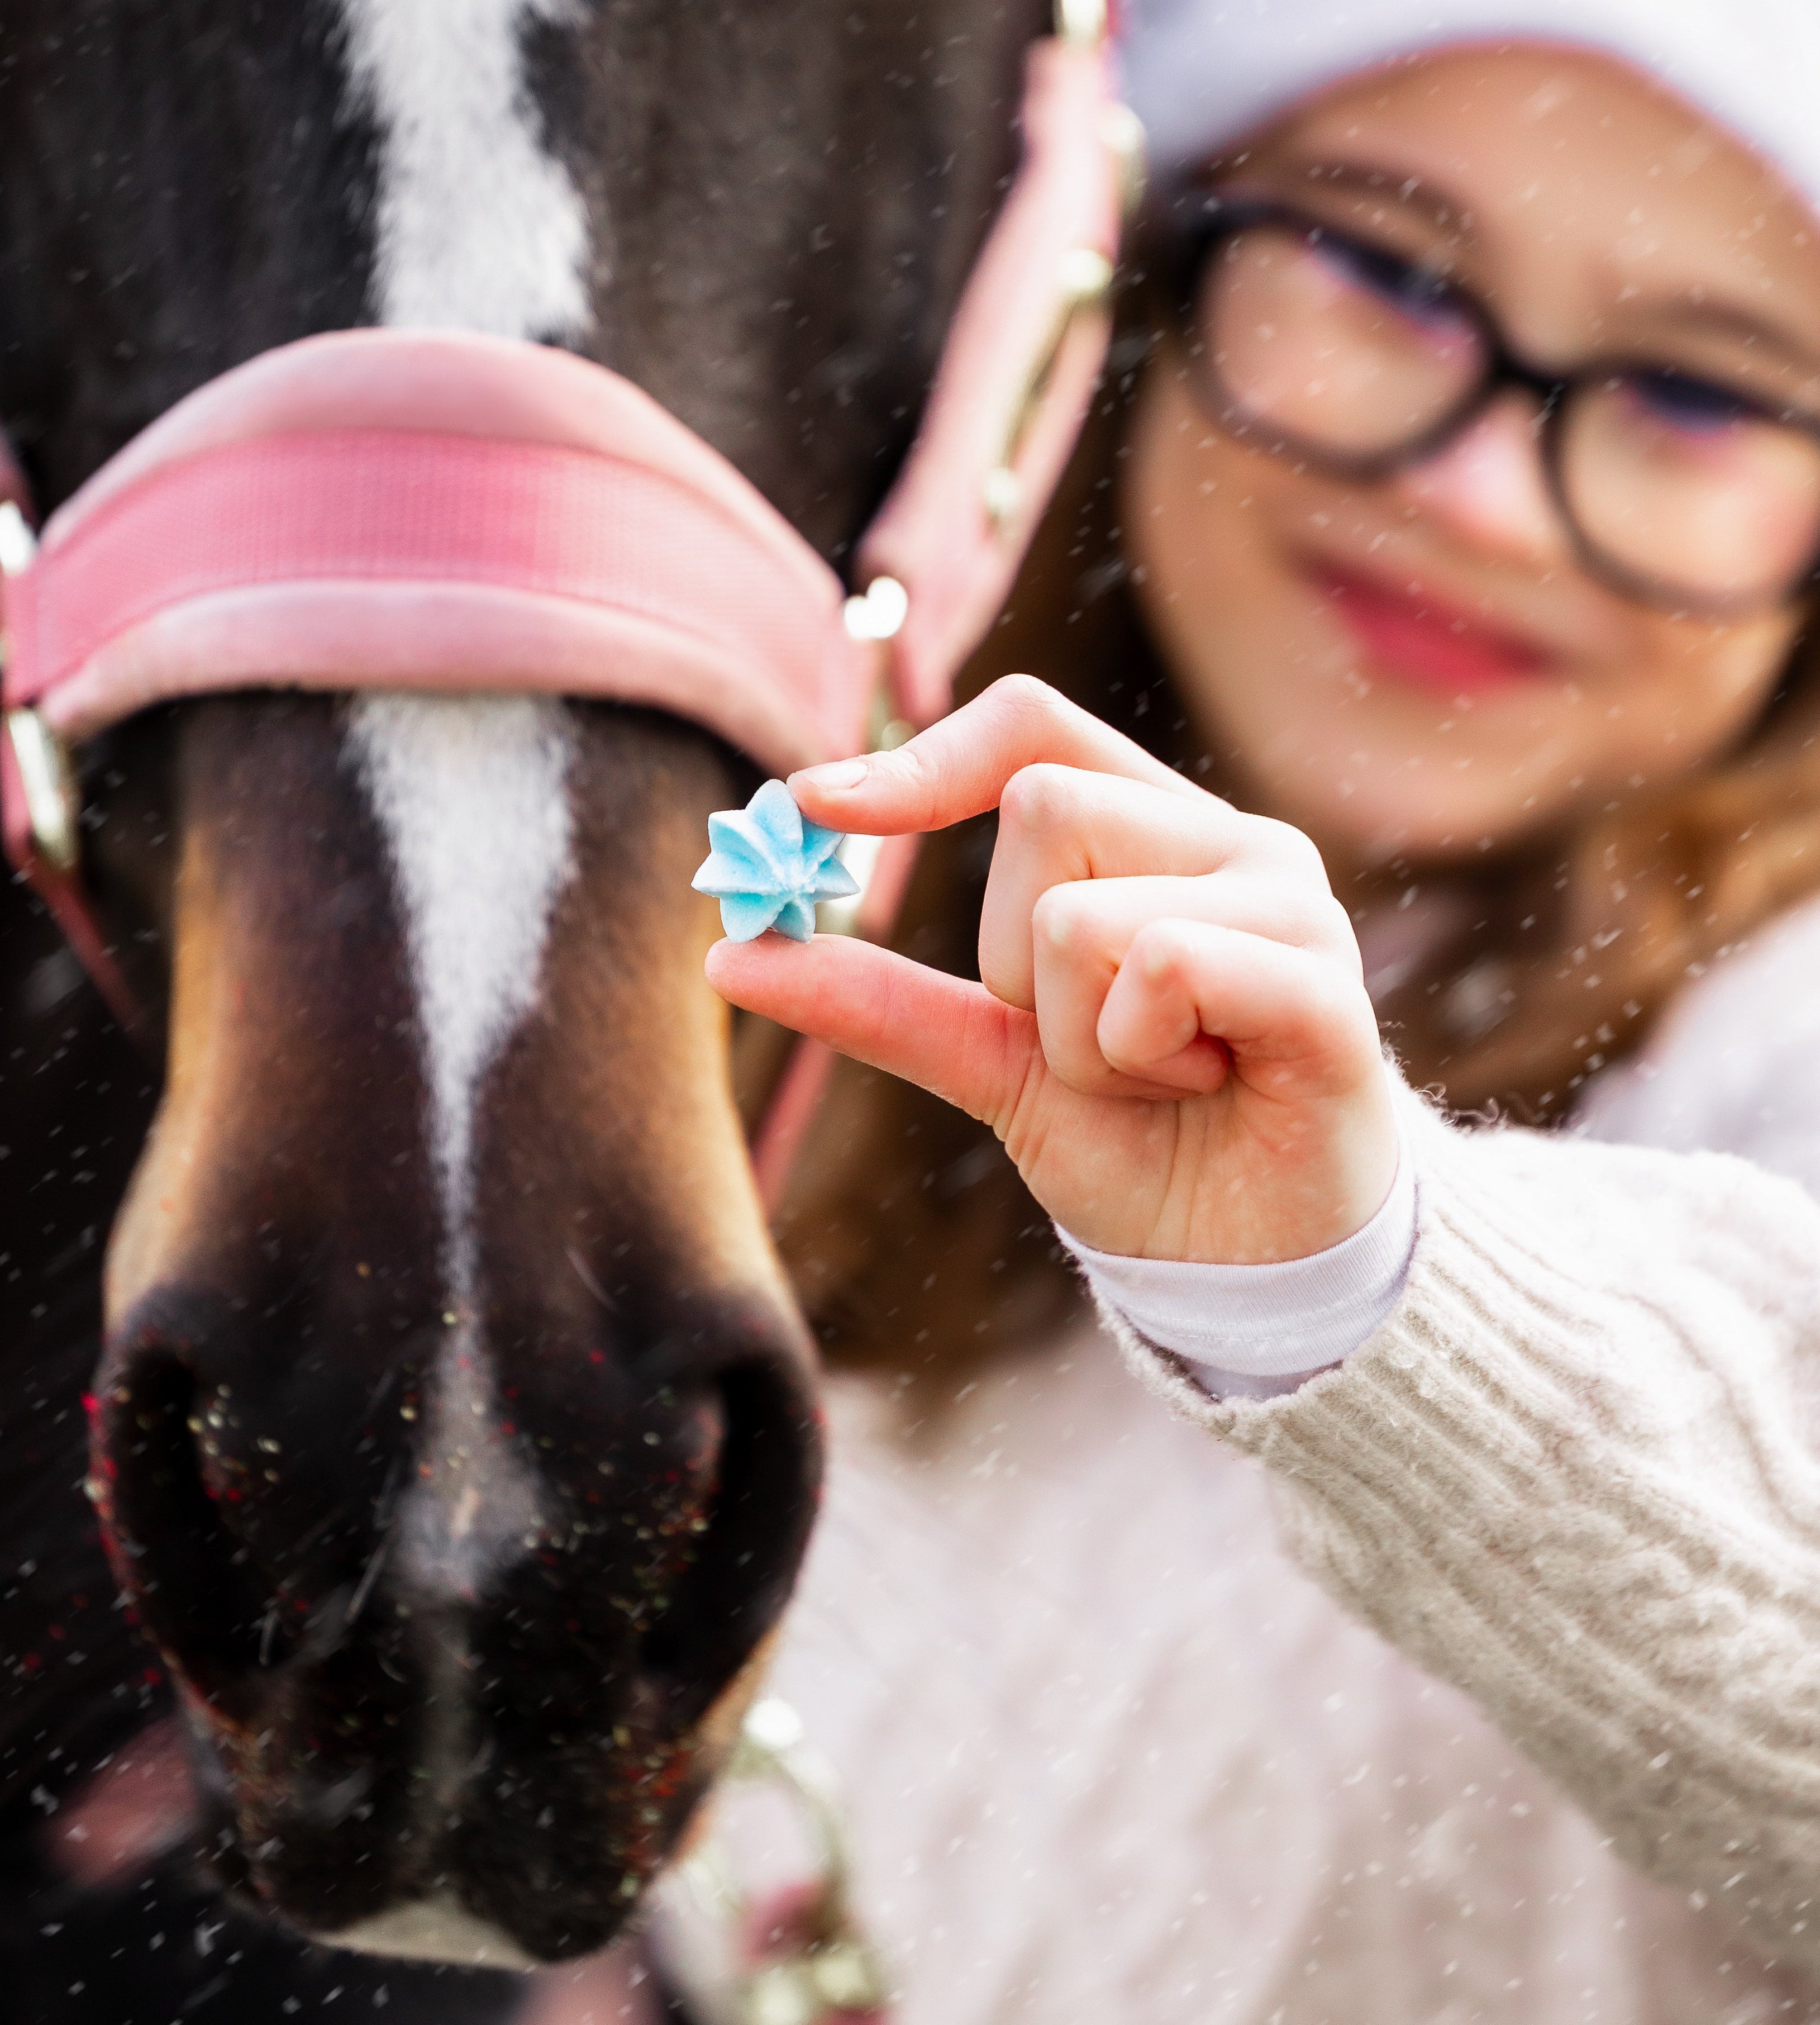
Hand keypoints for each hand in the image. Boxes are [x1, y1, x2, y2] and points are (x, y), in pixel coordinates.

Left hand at [705, 676, 1398, 1262]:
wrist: (1247, 1266)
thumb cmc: (1138, 1140)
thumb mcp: (987, 1062)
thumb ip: (878, 999)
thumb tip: (728, 957)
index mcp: (1157, 832)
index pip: (1031, 728)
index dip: (921, 758)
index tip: (809, 806)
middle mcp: (1232, 841)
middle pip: (1041, 814)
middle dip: (1017, 962)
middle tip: (1098, 1039)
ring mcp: (1292, 905)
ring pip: (1083, 912)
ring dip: (1081, 1036)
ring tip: (1160, 1076)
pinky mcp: (1326, 989)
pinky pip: (1163, 964)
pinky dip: (1141, 1053)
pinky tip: (1206, 1087)